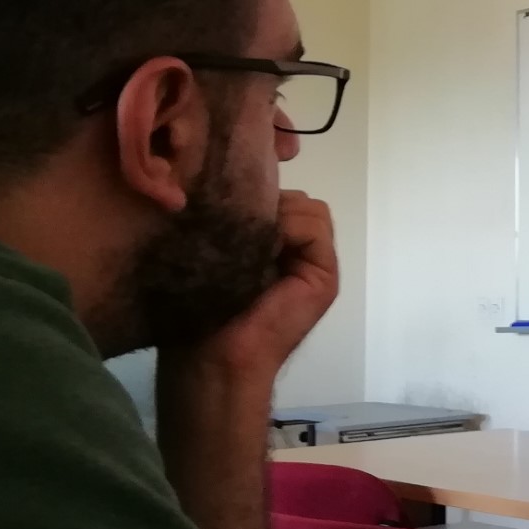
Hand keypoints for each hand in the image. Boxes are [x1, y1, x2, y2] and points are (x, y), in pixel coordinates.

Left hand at [189, 191, 338, 378]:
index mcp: (272, 242)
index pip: (278, 193)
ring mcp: (315, 261)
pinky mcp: (325, 275)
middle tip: (235, 222)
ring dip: (277, 214)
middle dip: (266, 200)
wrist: (215, 354)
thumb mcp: (215, 247)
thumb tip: (233, 175)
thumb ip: (234, 215)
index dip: (259, 185)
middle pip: (294, 196)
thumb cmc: (203, 304)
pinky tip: (265, 249)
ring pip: (308, 206)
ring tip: (249, 240)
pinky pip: (315, 226)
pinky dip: (290, 228)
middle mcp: (297, 249)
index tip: (232, 189)